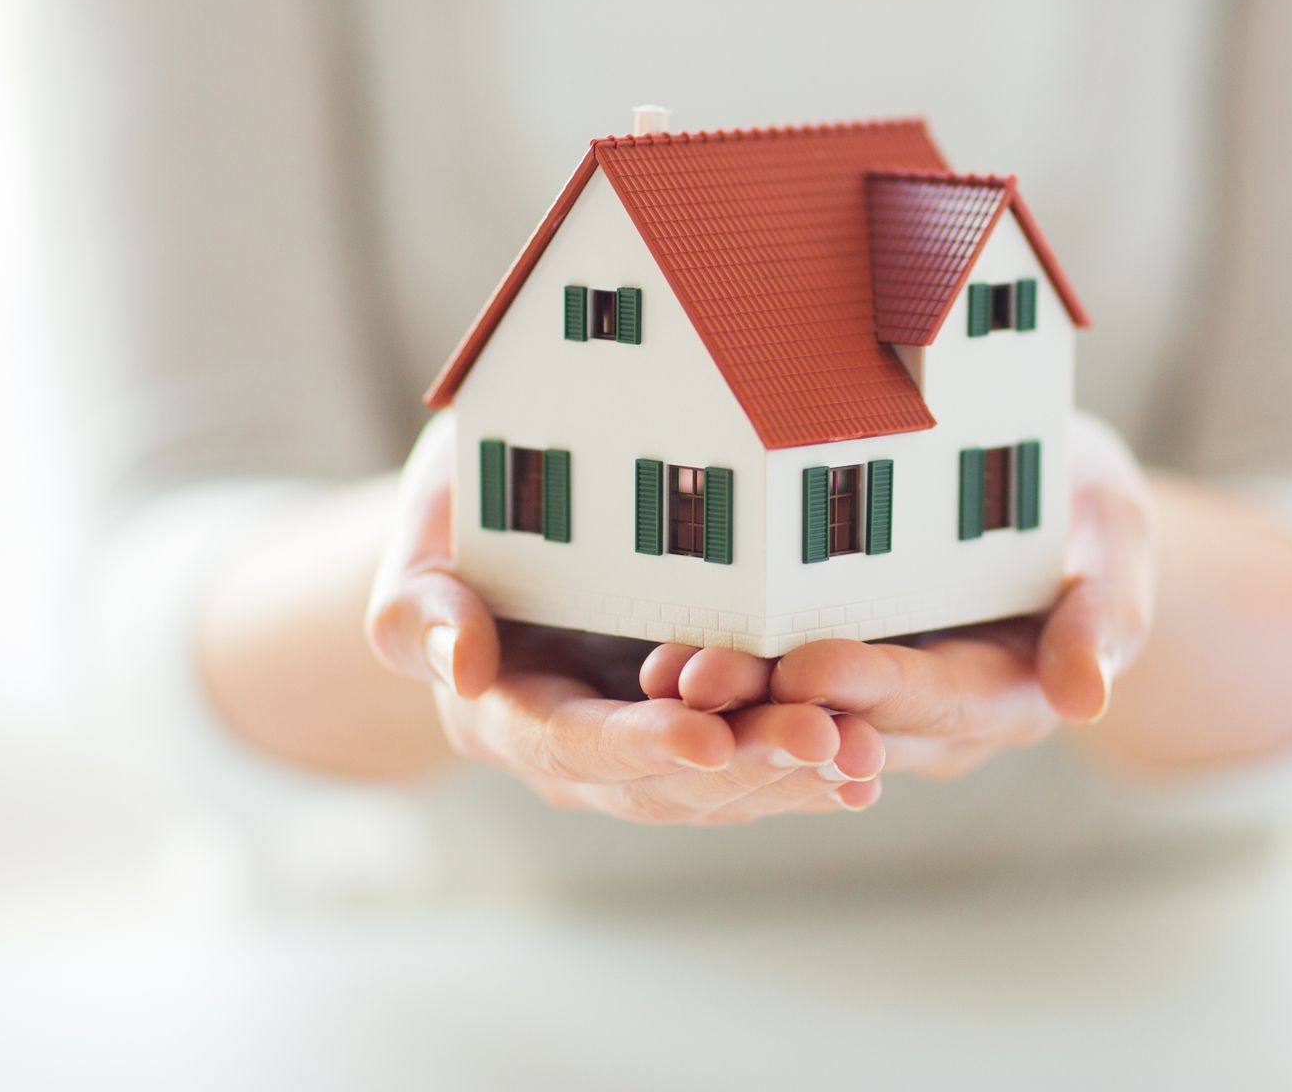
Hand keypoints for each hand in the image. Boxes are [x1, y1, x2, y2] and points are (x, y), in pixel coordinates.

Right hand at [364, 412, 882, 822]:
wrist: (507, 515)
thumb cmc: (466, 505)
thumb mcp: (428, 533)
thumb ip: (422, 607)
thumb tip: (463, 668)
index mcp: (500, 709)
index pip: (568, 741)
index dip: (635, 745)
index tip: (703, 738)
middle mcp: (575, 746)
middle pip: (659, 781)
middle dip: (743, 764)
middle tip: (820, 739)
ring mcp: (640, 746)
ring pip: (718, 786)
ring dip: (791, 776)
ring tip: (861, 754)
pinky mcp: (698, 730)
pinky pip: (753, 767)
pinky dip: (809, 770)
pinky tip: (869, 765)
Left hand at [669, 411, 1156, 779]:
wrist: (1052, 503)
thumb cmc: (1089, 513)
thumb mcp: (1119, 544)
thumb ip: (1105, 617)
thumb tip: (1086, 701)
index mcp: (1008, 693)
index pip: (941, 700)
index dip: (878, 687)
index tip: (813, 665)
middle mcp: (934, 714)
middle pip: (854, 720)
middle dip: (776, 704)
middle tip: (703, 679)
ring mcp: (877, 697)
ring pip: (801, 712)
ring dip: (733, 698)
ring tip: (666, 672)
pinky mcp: (832, 666)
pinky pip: (775, 680)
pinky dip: (724, 667)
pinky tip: (659, 656)